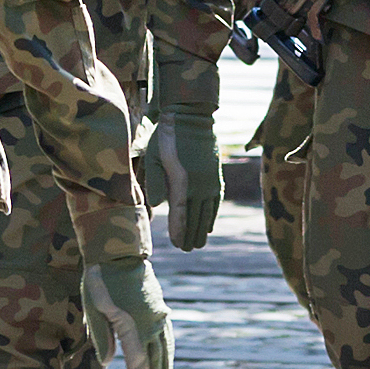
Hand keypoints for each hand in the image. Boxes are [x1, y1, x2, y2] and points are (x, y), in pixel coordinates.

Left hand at [82, 253, 174, 368]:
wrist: (120, 253)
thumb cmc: (100, 280)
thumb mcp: (93, 308)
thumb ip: (102, 337)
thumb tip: (109, 363)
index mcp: (132, 325)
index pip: (139, 360)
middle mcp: (150, 323)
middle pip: (155, 358)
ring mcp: (158, 316)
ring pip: (164, 348)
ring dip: (164, 368)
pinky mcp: (160, 309)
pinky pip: (167, 335)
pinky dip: (168, 351)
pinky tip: (165, 358)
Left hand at [145, 104, 218, 247]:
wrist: (192, 118)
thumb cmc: (166, 138)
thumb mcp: (154, 157)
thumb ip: (155, 182)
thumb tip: (155, 205)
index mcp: (182, 182)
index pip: (181, 214)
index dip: (180, 231)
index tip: (178, 245)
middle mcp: (199, 185)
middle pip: (195, 217)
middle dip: (190, 235)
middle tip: (186, 249)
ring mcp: (210, 182)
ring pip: (207, 212)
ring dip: (202, 229)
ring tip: (198, 244)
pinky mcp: (215, 177)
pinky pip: (215, 202)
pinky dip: (212, 215)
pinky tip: (209, 225)